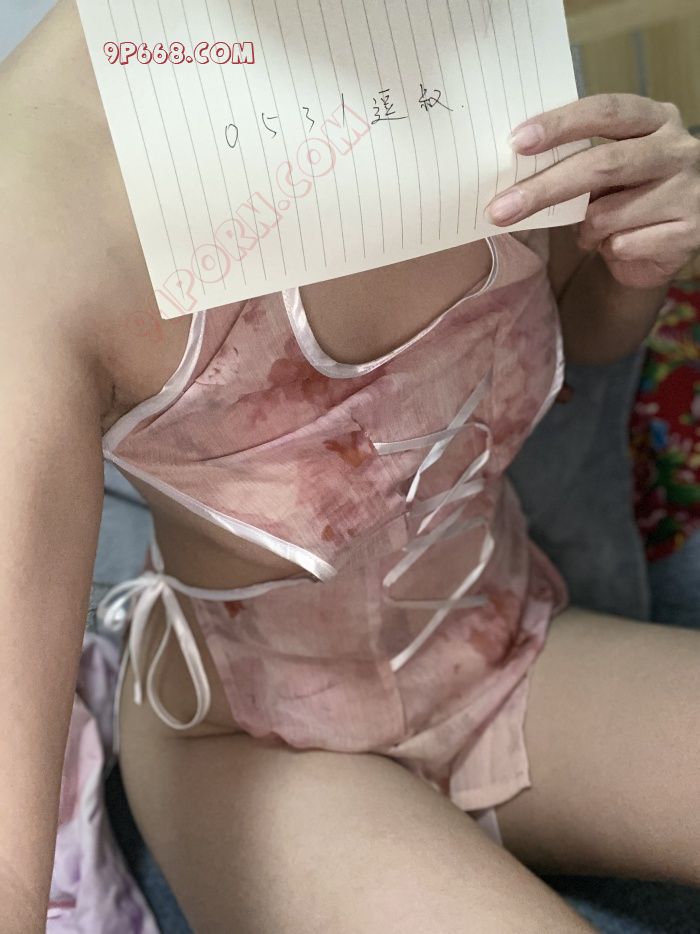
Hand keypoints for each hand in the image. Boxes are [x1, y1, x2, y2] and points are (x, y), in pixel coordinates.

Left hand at [485, 93, 699, 288]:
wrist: (662, 245)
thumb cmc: (623, 197)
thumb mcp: (602, 171)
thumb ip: (573, 161)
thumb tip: (513, 170)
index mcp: (656, 120)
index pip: (606, 111)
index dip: (560, 124)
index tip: (516, 142)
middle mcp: (679, 149)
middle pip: (604, 164)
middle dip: (546, 188)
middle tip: (501, 208)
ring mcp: (689, 191)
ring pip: (609, 214)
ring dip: (584, 230)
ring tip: (589, 233)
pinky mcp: (690, 232)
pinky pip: (625, 245)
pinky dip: (607, 250)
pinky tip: (615, 247)